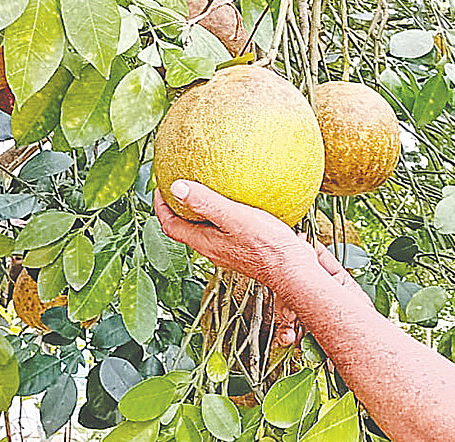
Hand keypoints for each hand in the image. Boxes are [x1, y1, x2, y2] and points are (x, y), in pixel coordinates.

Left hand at [155, 180, 373, 313]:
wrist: (295, 270)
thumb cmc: (266, 247)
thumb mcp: (234, 218)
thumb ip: (206, 203)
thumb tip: (176, 186)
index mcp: (205, 243)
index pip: (171, 227)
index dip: (161, 208)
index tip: (159, 188)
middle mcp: (213, 249)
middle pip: (186, 229)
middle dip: (178, 208)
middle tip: (179, 185)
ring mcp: (229, 250)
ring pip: (206, 230)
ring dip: (200, 211)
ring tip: (206, 189)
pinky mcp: (245, 248)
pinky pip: (227, 228)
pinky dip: (224, 213)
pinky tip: (240, 200)